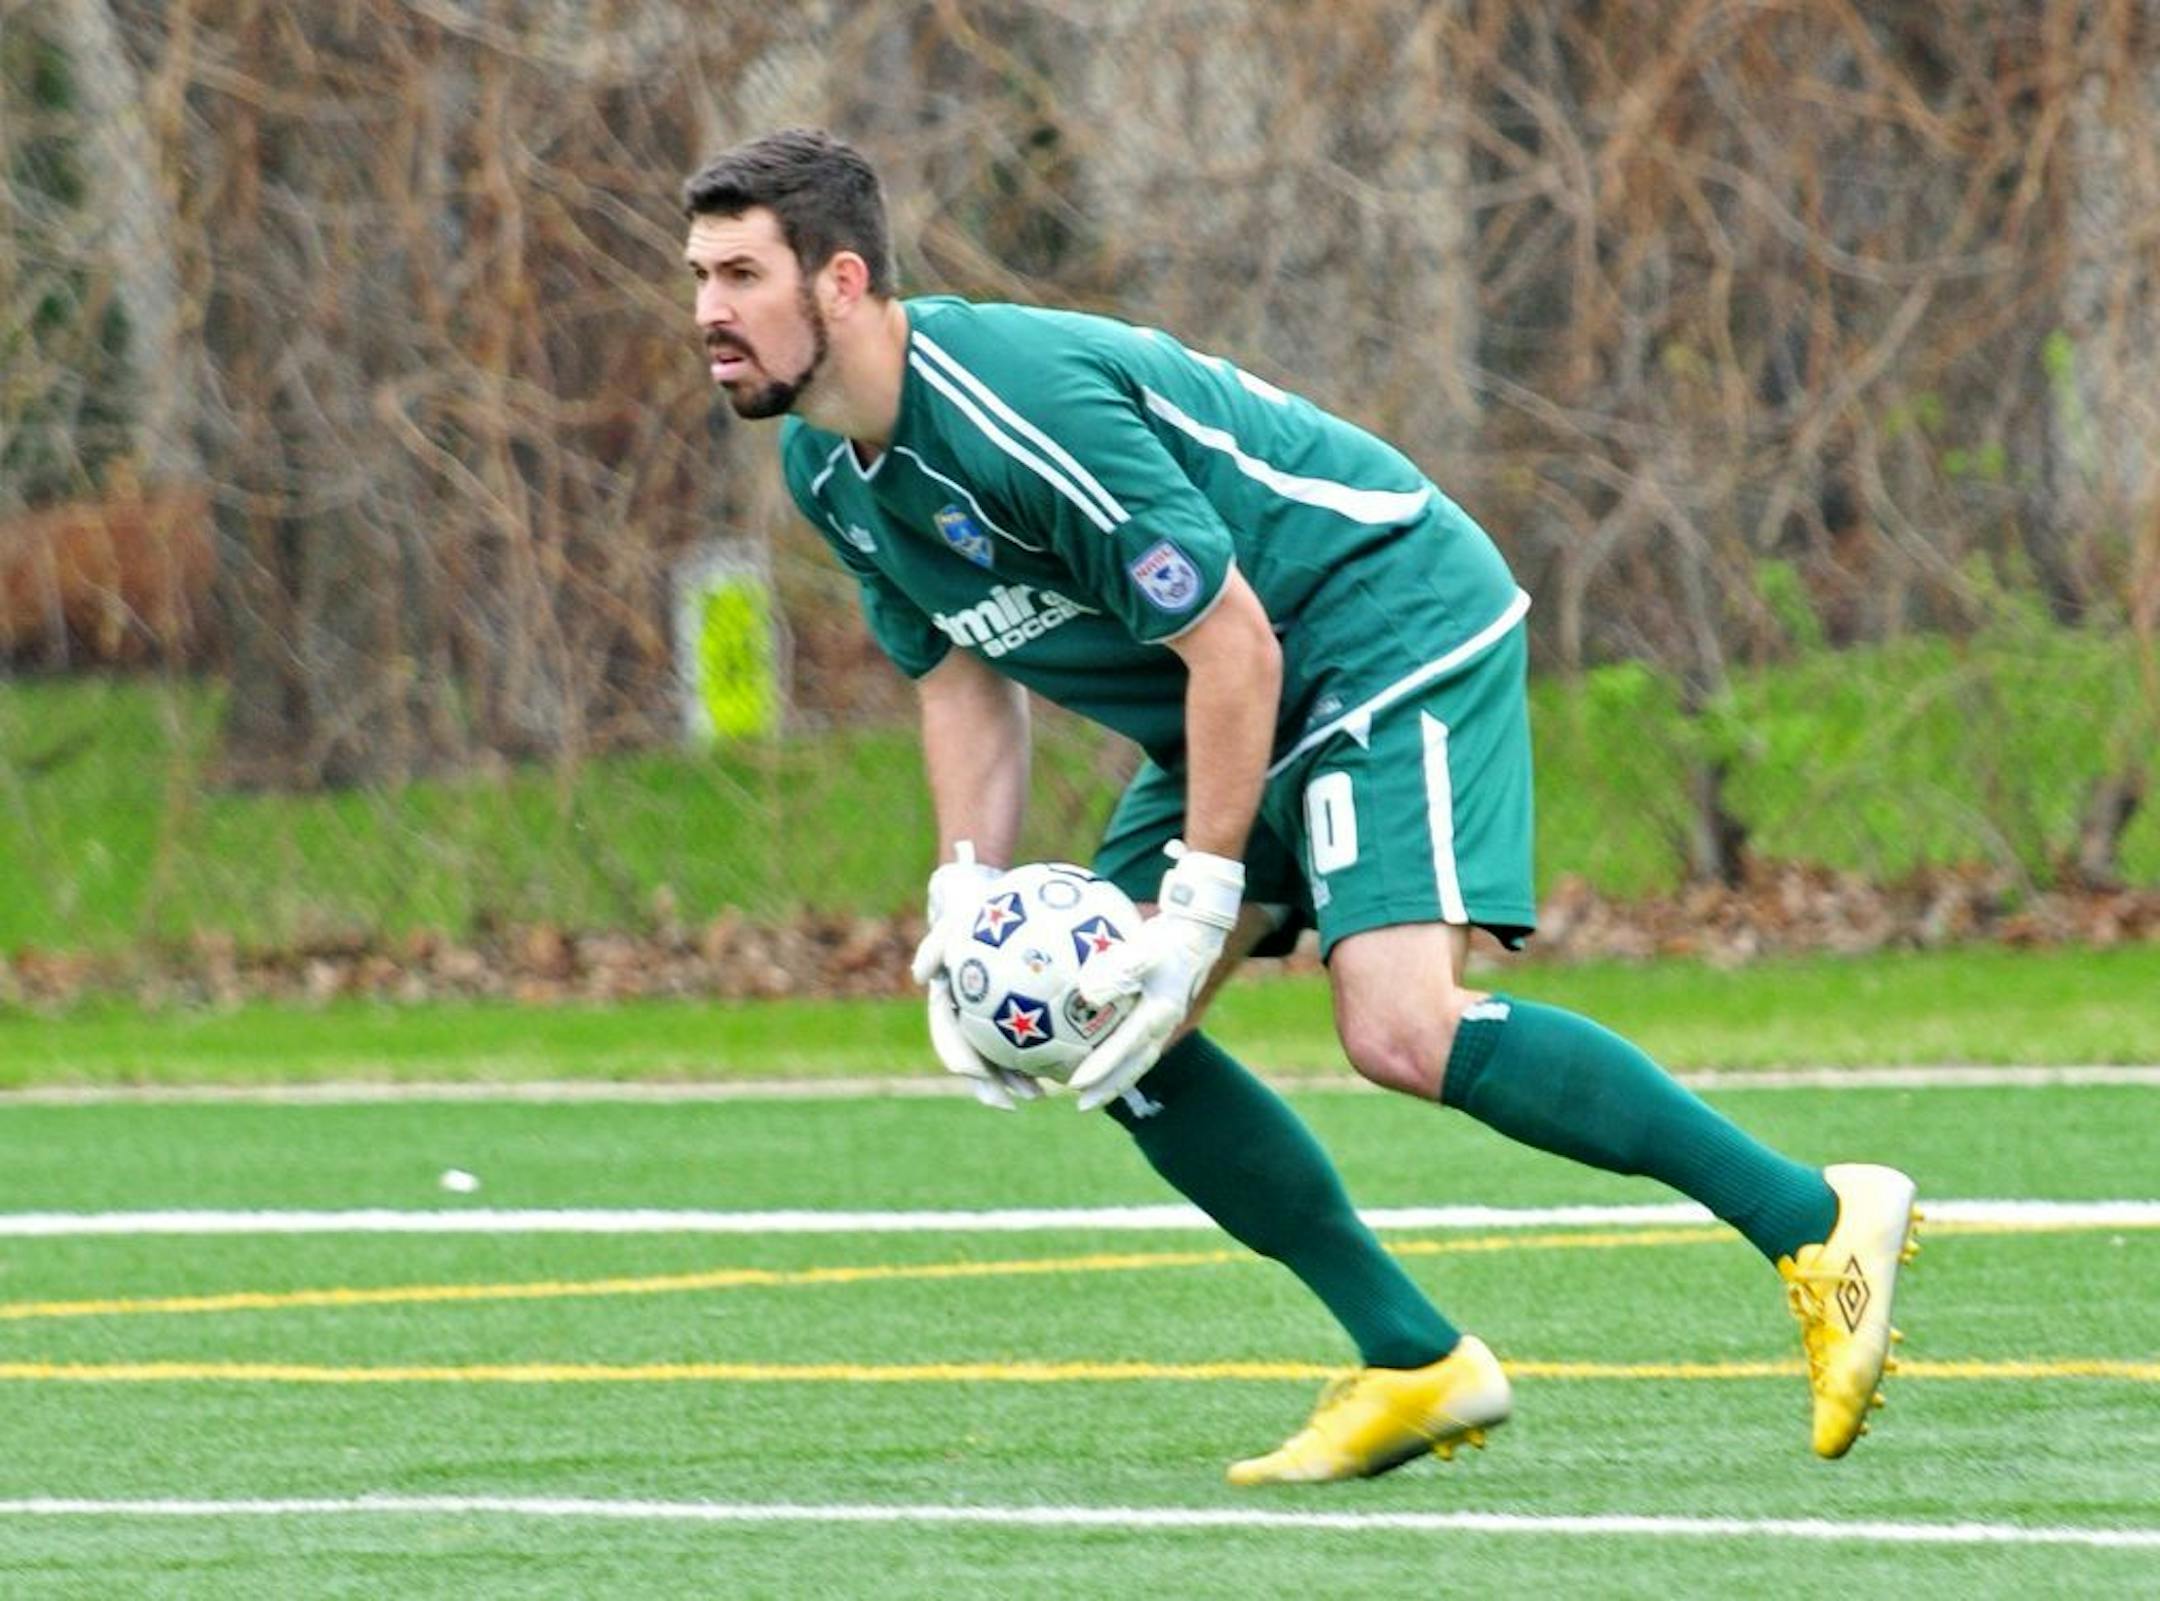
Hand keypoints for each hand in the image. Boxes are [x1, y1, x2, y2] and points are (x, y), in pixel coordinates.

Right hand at [912, 843, 1042, 1111]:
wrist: (995, 894)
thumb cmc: (972, 906)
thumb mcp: (953, 916)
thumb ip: (935, 942)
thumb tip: (921, 976)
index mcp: (949, 1002)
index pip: (950, 1038)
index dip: (962, 1060)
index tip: (977, 1074)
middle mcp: (968, 1015)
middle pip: (978, 1059)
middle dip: (995, 1085)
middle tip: (1022, 1098)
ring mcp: (993, 1017)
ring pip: (1004, 1056)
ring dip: (1021, 1078)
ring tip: (1045, 1092)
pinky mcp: (1020, 1012)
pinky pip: (1033, 1036)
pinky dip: (1047, 1051)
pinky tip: (1071, 1059)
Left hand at [1068, 844, 1243, 1111]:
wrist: (1200, 929)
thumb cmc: (1171, 937)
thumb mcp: (1144, 950)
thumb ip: (1117, 971)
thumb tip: (1086, 994)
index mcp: (1160, 1014)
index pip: (1126, 1050)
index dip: (1102, 1069)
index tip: (1077, 1085)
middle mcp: (1163, 1025)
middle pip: (1134, 1065)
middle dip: (1109, 1086)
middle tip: (1081, 1104)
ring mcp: (1164, 1021)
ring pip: (1137, 1057)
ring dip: (1114, 1074)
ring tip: (1087, 1088)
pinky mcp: (1160, 1011)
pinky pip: (1135, 1039)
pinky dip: (1118, 1052)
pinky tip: (1095, 1048)